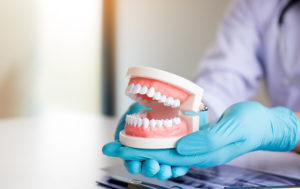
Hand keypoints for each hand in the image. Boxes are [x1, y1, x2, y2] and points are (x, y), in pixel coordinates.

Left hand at [106, 101, 299, 169]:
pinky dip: (156, 138)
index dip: (139, 151)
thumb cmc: (251, 125)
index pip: (164, 155)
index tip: (118, 147)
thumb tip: (179, 146)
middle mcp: (195, 154)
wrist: (263, 125)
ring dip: (141, 146)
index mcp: (202, 154)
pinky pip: (172, 140)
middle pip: (158, 154)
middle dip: (133, 150)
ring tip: (121, 141)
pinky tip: (145, 134)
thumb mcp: (233, 129)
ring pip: (163, 149)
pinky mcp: (196, 139)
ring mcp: (195, 147)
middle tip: (109, 144)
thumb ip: (206, 140)